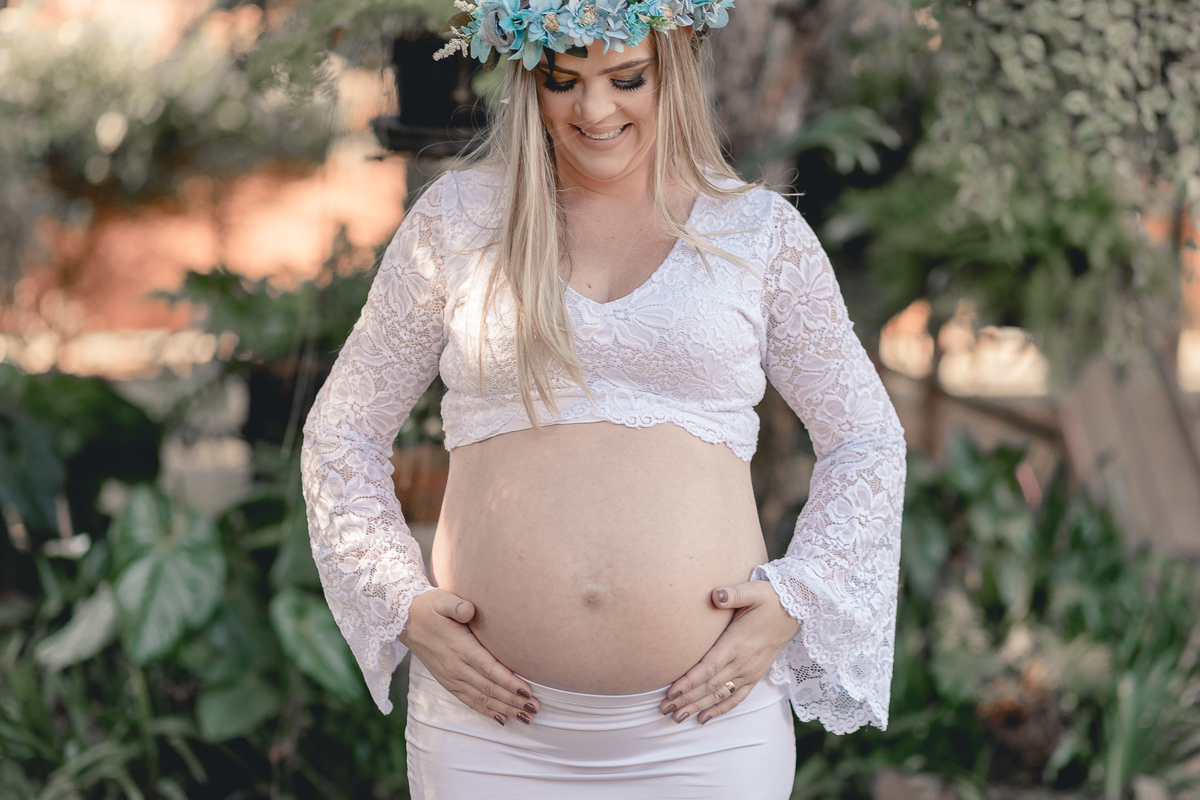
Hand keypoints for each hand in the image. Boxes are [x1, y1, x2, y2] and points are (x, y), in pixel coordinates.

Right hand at [399, 589, 538, 725]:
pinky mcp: (447, 682)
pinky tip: (502, 718)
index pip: (489, 668)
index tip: (528, 691)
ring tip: (526, 716)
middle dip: (513, 699)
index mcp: (459, 647)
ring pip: (482, 698)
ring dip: (505, 708)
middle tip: (535, 708)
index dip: (509, 682)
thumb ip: (456, 605)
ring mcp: (451, 677)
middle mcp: (455, 666)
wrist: (406, 620)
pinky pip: (469, 700)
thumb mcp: (441, 600)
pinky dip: (486, 710)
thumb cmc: (429, 607)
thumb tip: (468, 610)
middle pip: (489, 687)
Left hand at [659, 581, 800, 724]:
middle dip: (686, 699)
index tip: (671, 692)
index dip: (689, 682)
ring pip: (720, 695)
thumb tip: (716, 595)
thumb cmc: (771, 599)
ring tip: (676, 718)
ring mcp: (750, 672)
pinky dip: (720, 710)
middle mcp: (743, 662)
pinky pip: (737, 698)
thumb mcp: (753, 591)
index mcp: (737, 643)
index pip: (708, 668)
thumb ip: (733, 594)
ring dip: (698, 707)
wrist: (796, 611)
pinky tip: (703, 718)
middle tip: (663, 710)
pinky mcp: (755, 675)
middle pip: (710, 686)